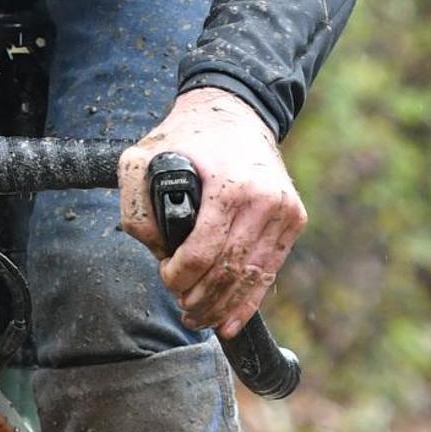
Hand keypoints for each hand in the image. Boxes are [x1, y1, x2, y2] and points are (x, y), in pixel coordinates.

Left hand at [119, 87, 304, 336]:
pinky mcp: (294, 218)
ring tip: (199, 317)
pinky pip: (270, 270)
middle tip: (182, 305)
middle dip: (200, 298)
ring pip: (251, 277)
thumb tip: (158, 252)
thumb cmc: (188, 138)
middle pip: (229, 270)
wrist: (236, 111)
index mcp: (230, 186)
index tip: (166, 276)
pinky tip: (230, 320)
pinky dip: (249, 300)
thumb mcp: (142, 159)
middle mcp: (265, 199)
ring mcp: (284, 210)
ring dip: (223, 306)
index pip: (204, 252)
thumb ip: (136, 207)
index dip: (179, 276)